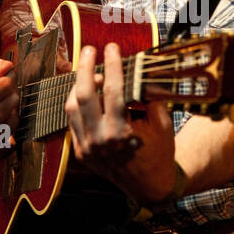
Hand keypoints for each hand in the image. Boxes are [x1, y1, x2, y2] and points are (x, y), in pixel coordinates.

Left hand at [64, 43, 175, 202]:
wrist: (149, 185)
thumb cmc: (159, 152)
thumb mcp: (161, 123)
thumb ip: (150, 96)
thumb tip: (139, 68)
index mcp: (121, 134)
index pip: (112, 90)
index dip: (111, 65)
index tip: (112, 47)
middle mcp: (99, 141)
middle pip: (84, 95)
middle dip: (85, 67)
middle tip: (89, 49)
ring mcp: (86, 148)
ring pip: (72, 107)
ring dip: (78, 85)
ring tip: (89, 71)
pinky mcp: (80, 152)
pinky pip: (72, 121)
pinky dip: (76, 103)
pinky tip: (85, 91)